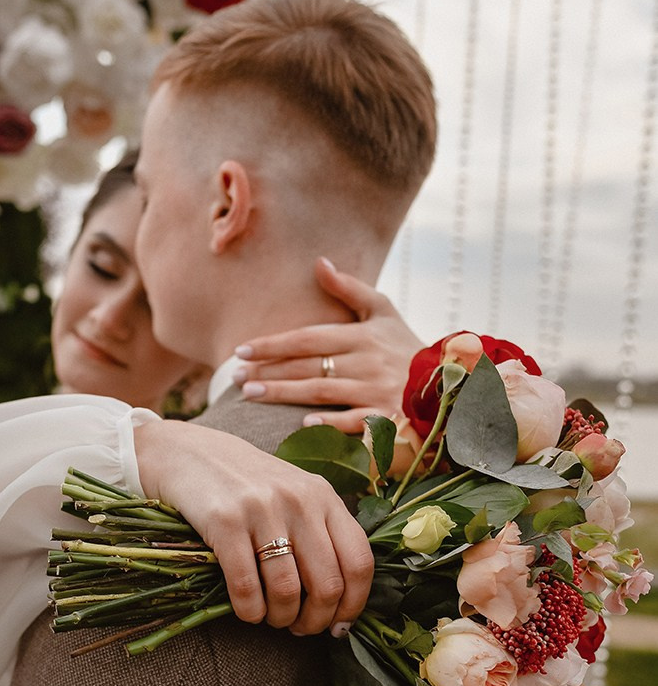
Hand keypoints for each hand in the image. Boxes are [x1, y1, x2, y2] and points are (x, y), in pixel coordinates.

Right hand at [134, 419, 373, 635]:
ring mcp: (263, 509)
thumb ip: (321, 534)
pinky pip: (246, 586)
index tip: (337, 625)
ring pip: (287, 590)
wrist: (189, 452)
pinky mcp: (225, 521)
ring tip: (270, 618)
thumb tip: (340, 602)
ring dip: (280, 618)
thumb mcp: (294, 495)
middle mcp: (300, 500)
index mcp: (324, 496)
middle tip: (299, 628)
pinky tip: (247, 610)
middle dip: (314, 621)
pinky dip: (250, 611)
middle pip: (327, 584)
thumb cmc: (246, 484)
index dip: (353, 605)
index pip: (359, 562)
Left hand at [233, 257, 422, 432]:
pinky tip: (302, 423)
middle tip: (235, 377)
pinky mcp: (388, 419)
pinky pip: (355, 421)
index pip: (308, 338)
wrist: (450, 384)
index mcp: (362, 335)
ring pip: (322, 391)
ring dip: (284, 393)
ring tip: (250, 395)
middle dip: (269, 371)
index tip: (242, 351)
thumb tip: (319, 262)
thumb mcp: (384, 312)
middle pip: (309, 365)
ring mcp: (377, 391)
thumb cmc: (406, 348)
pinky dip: (330, 422)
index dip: (274, 344)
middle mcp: (368, 361)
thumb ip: (350, 289)